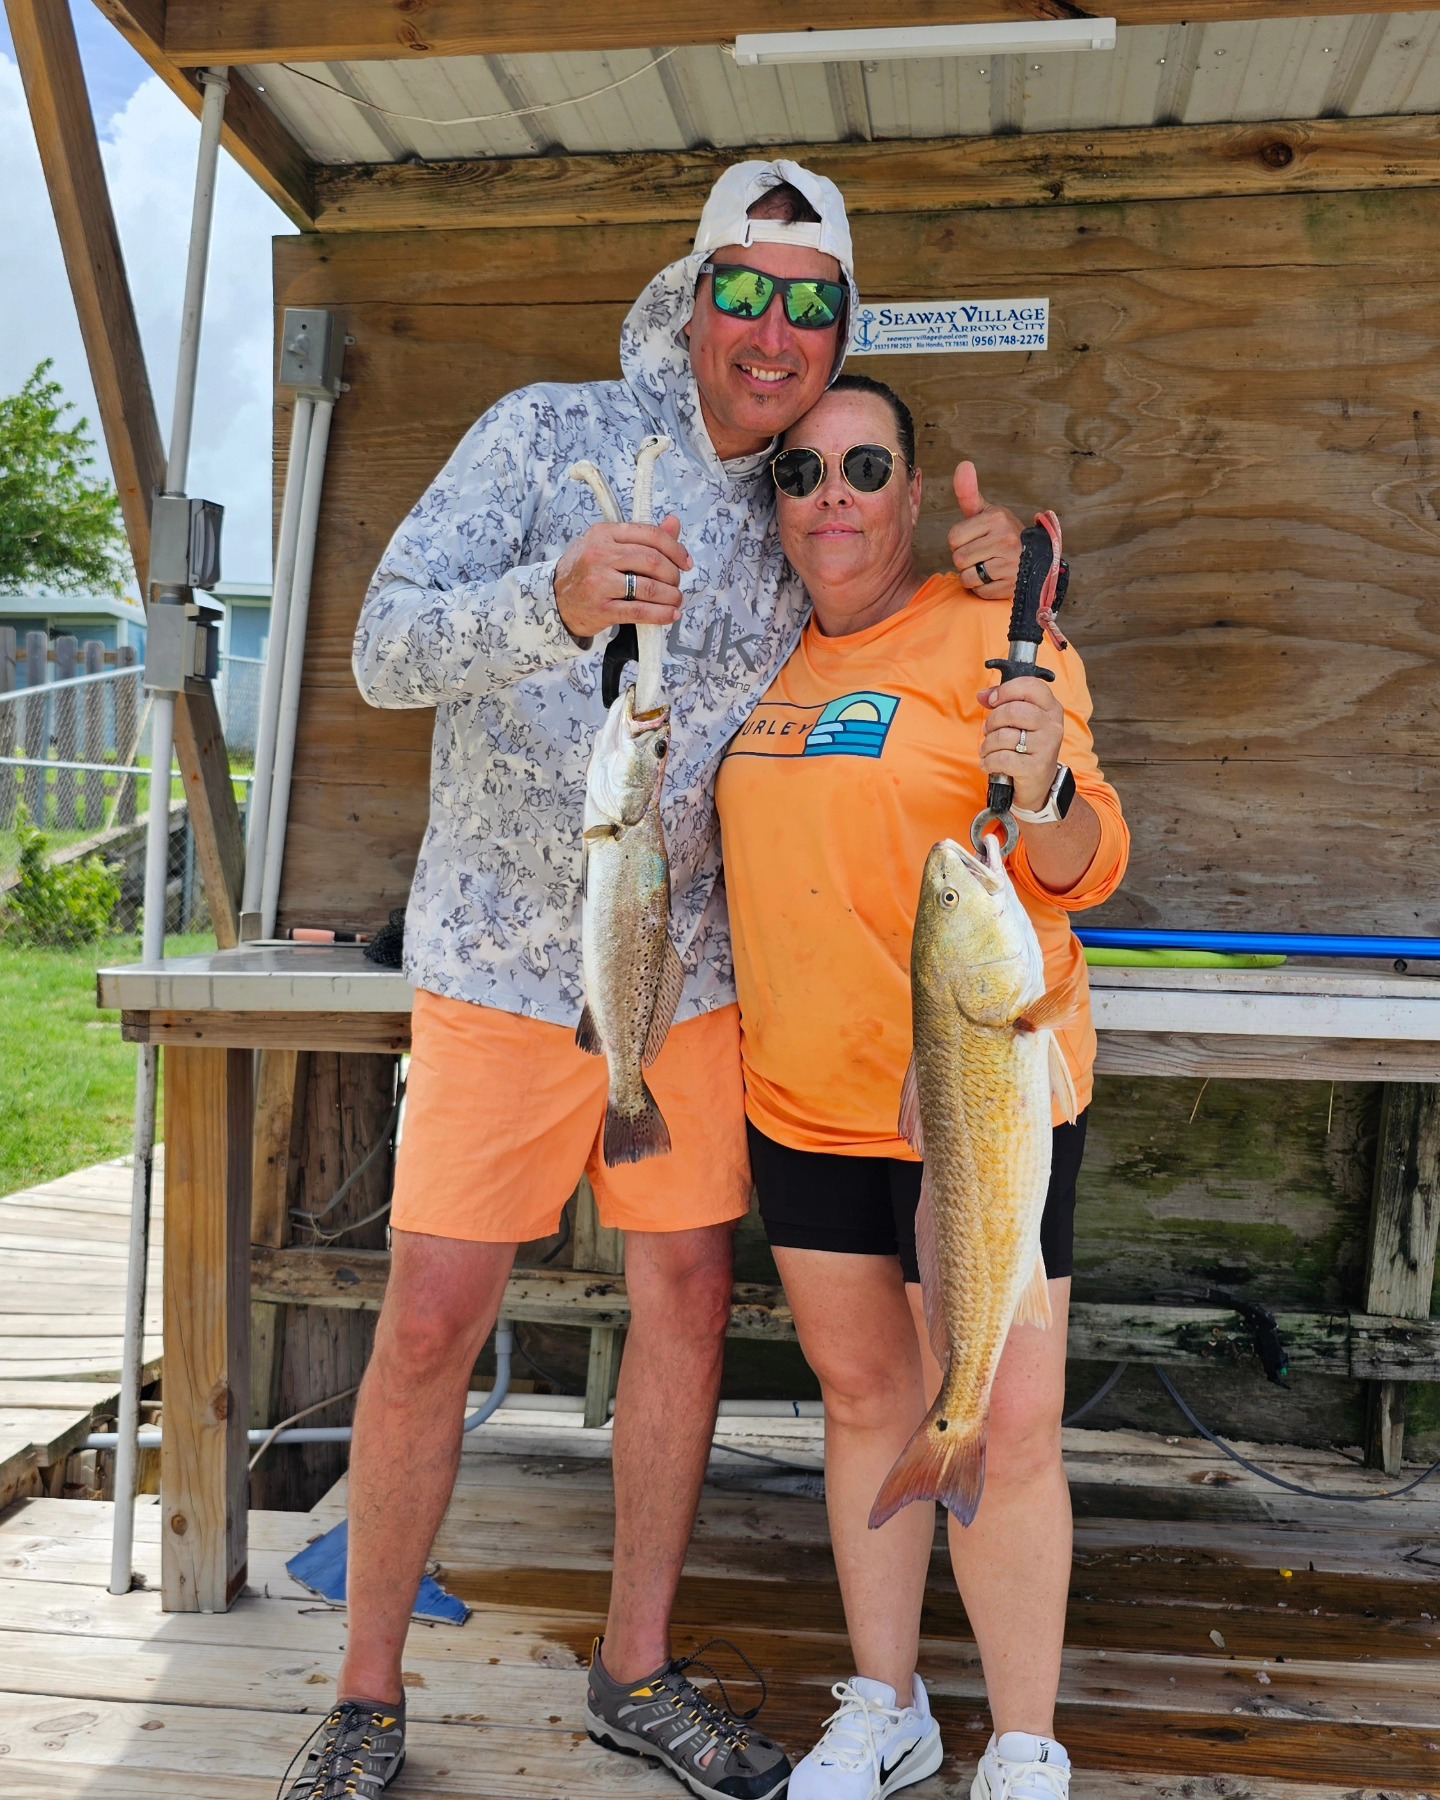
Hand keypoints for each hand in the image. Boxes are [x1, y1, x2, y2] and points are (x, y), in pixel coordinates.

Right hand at [555, 514, 691, 641]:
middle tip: (676, 583)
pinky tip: (670, 615)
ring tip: (675, 600)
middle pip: (652, 561)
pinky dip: (660, 614)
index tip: (685, 562)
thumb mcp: (607, 545)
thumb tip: (674, 523)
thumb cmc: (585, 571)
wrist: (554, 599)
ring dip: (670, 596)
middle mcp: (600, 554)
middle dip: (673, 575)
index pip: (649, 535)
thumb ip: (642, 537)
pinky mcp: (601, 609)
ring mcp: (599, 582)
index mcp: (604, 533)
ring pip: (649, 587)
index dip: (675, 549)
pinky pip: (640, 612)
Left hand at [949, 463, 1021, 600]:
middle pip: (958, 559)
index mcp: (996, 518)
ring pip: (967, 578)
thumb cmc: (1002, 534)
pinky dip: (984, 589)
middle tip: (983, 554)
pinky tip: (996, 579)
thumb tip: (963, 464)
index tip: (975, 539)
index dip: (959, 541)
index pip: (953, 538)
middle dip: (965, 560)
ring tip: (988, 566)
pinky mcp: (1011, 587)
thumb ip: (968, 492)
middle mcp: (1005, 539)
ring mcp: (1010, 565)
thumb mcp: (987, 512)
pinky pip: (980, 592)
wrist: (1036, 558)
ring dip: (973, 576)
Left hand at [978, 675, 1063, 811]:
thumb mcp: (1021, 722)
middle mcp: (1052, 725)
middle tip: (989, 731)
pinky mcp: (1035, 768)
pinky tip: (989, 764)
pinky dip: (989, 762)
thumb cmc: (1027, 748)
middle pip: (1013, 711)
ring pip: (1004, 735)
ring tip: (988, 751)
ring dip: (988, 744)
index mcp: (1051, 708)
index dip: (1006, 690)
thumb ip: (1003, 703)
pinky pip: (1002, 758)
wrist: (1039, 785)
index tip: (993, 701)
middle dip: (992, 721)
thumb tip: (983, 695)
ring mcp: (1046, 747)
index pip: (1030, 686)